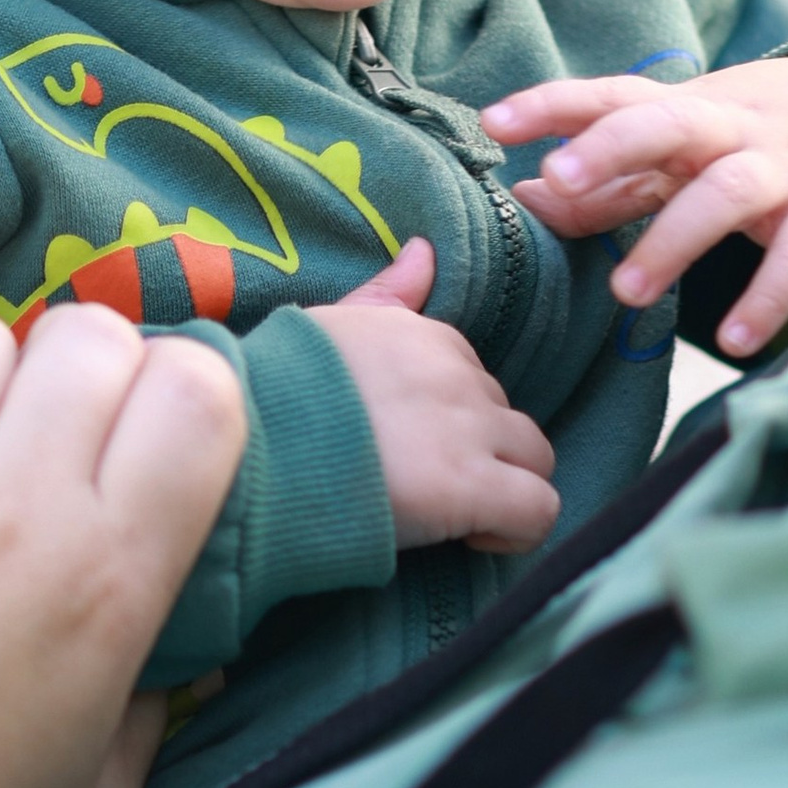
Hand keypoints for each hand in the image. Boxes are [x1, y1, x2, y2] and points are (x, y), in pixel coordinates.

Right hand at [305, 237, 559, 553]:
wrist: (248, 443)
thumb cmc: (274, 390)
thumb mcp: (332, 324)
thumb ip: (388, 293)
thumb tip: (424, 251)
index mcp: (425, 335)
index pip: (470, 376)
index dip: (446, 419)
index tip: (407, 447)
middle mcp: (458, 375)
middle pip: (502, 417)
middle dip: (476, 451)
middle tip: (422, 483)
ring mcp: (469, 429)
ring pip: (536, 457)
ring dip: (507, 485)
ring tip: (457, 513)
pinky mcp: (473, 485)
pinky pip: (539, 507)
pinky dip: (517, 529)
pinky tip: (474, 535)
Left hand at [483, 54, 787, 357]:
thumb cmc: (766, 141)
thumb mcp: (690, 153)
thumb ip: (613, 182)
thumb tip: (526, 197)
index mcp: (692, 109)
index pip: (615, 96)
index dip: (555, 105)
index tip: (494, 122)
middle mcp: (737, 128)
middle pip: (669, 123)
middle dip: (611, 146)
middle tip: (558, 180)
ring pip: (727, 192)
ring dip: (673, 239)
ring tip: (626, 292)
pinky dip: (769, 297)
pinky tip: (737, 340)